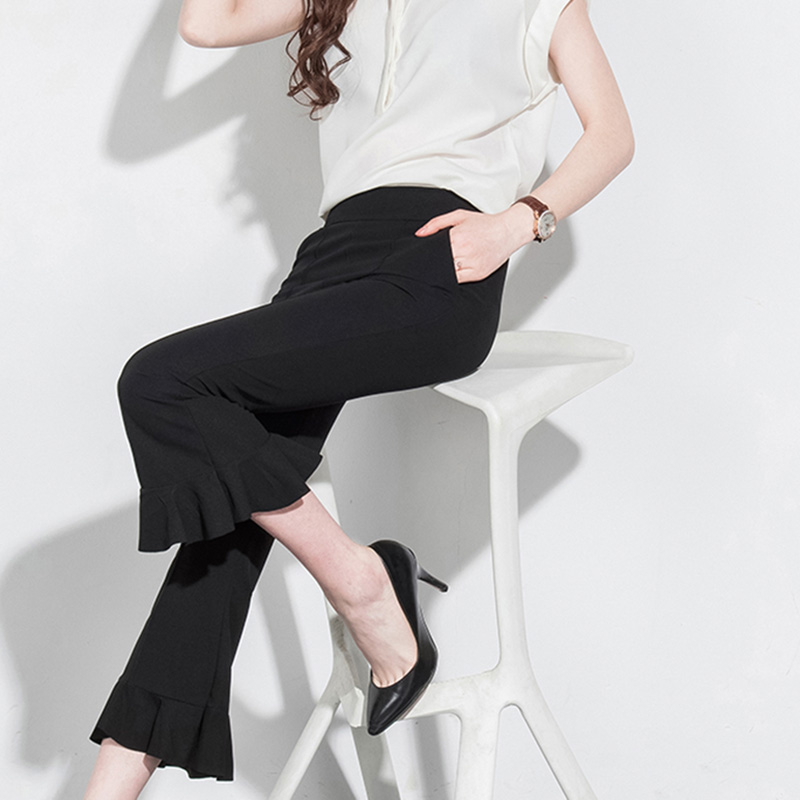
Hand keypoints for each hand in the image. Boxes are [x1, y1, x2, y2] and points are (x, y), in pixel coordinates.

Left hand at [414, 204, 533, 282]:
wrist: (508, 230)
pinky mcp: (478, 274)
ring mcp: (472, 265)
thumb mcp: (459, 216)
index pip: (433, 251)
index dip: (425, 255)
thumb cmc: (485, 224)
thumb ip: (436, 223)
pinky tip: (452, 270)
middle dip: (432, 263)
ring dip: (442, 271)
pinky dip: (452, 277)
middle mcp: (464, 251)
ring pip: (448, 273)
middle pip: (439, 263)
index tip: (421, 256)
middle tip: (426, 263)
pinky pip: (458, 280)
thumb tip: (419, 234)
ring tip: (441, 265)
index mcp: (457, 236)